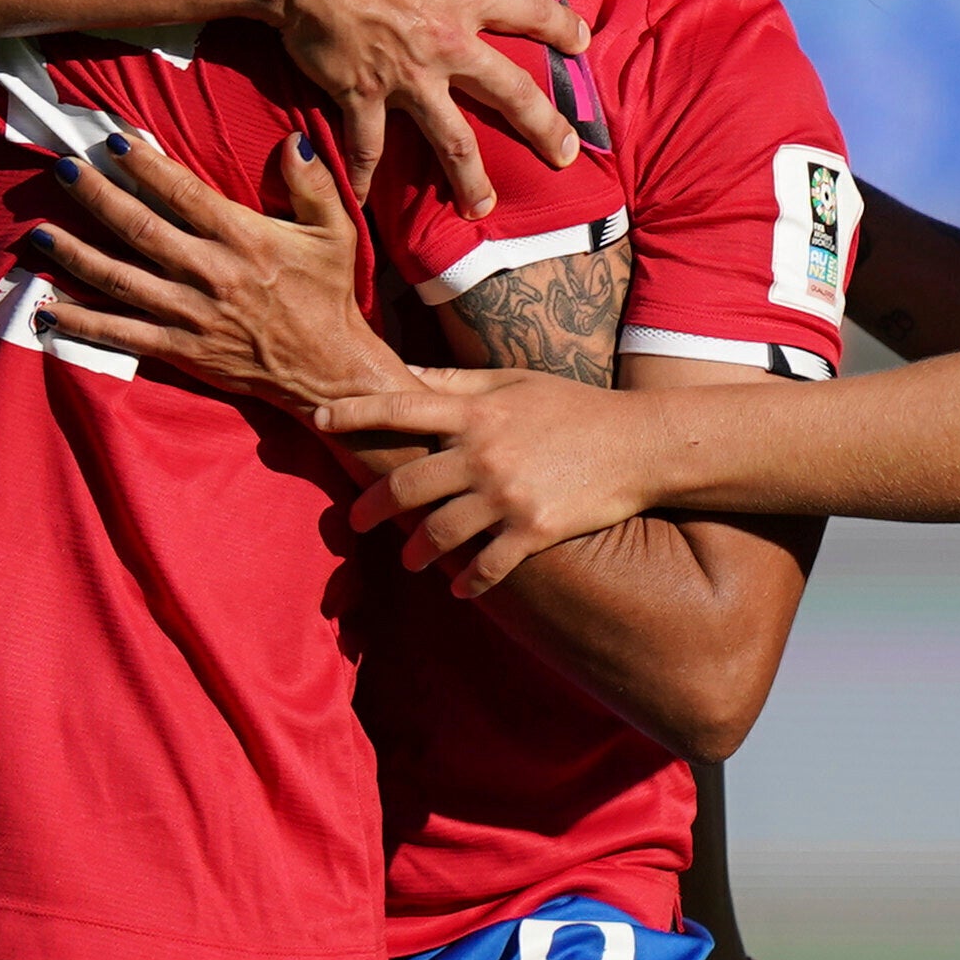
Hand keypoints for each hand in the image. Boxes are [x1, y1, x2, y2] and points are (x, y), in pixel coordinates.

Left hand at [19, 133, 406, 410]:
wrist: (327, 369)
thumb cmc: (329, 295)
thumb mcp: (336, 233)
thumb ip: (313, 185)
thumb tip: (294, 142)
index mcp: (244, 238)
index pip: (183, 192)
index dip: (145, 165)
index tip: (113, 141)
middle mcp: (210, 273)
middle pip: (139, 228)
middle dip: (96, 196)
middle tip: (61, 169)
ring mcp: (190, 314)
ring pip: (120, 279)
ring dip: (74, 254)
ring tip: (37, 232)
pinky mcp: (180, 349)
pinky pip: (122, 334)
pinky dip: (82, 323)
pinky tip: (48, 308)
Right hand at [260, 0, 585, 210]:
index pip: (528, 11)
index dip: (559, 26)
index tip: (581, 44)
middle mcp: (445, 43)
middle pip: (510, 92)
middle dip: (544, 126)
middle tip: (566, 154)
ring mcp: (405, 78)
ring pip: (451, 139)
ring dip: (470, 178)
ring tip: (484, 209)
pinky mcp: (361, 96)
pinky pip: (368, 146)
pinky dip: (365, 176)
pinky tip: (366, 201)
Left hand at [314, 367, 668, 594]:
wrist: (639, 443)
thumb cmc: (574, 406)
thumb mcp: (514, 381)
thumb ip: (457, 380)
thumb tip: (406, 372)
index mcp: (476, 411)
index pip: (401, 406)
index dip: (355, 411)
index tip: (320, 418)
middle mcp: (483, 453)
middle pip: (407, 484)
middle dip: (372, 508)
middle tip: (356, 521)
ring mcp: (507, 495)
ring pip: (438, 533)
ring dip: (416, 552)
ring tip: (410, 560)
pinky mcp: (533, 531)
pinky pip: (486, 566)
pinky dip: (468, 582)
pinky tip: (460, 588)